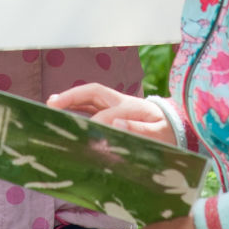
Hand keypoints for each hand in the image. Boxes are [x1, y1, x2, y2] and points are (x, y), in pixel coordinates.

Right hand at [47, 83, 173, 142]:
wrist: (177, 128)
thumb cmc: (167, 132)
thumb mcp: (159, 133)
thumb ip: (140, 129)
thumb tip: (117, 124)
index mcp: (132, 107)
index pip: (107, 112)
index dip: (94, 121)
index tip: (84, 133)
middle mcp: (121, 102)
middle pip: (92, 94)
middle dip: (71, 97)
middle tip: (52, 105)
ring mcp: (116, 106)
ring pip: (89, 100)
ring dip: (71, 101)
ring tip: (52, 106)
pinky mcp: (113, 112)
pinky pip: (91, 108)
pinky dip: (77, 109)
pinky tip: (65, 115)